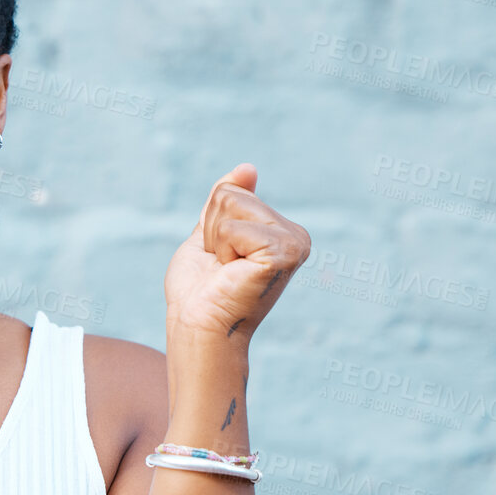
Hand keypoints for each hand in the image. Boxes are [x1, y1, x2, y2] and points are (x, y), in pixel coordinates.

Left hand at [164, 164, 309, 341]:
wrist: (198, 327)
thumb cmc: (200, 290)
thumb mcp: (211, 234)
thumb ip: (227, 200)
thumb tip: (248, 167)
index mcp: (283, 232)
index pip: (232, 192)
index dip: (212, 226)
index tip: (221, 261)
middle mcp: (297, 236)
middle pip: (232, 195)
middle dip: (213, 232)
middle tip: (222, 268)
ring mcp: (294, 244)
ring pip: (231, 205)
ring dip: (216, 241)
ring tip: (227, 271)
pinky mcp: (284, 253)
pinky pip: (232, 227)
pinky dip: (222, 250)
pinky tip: (233, 274)